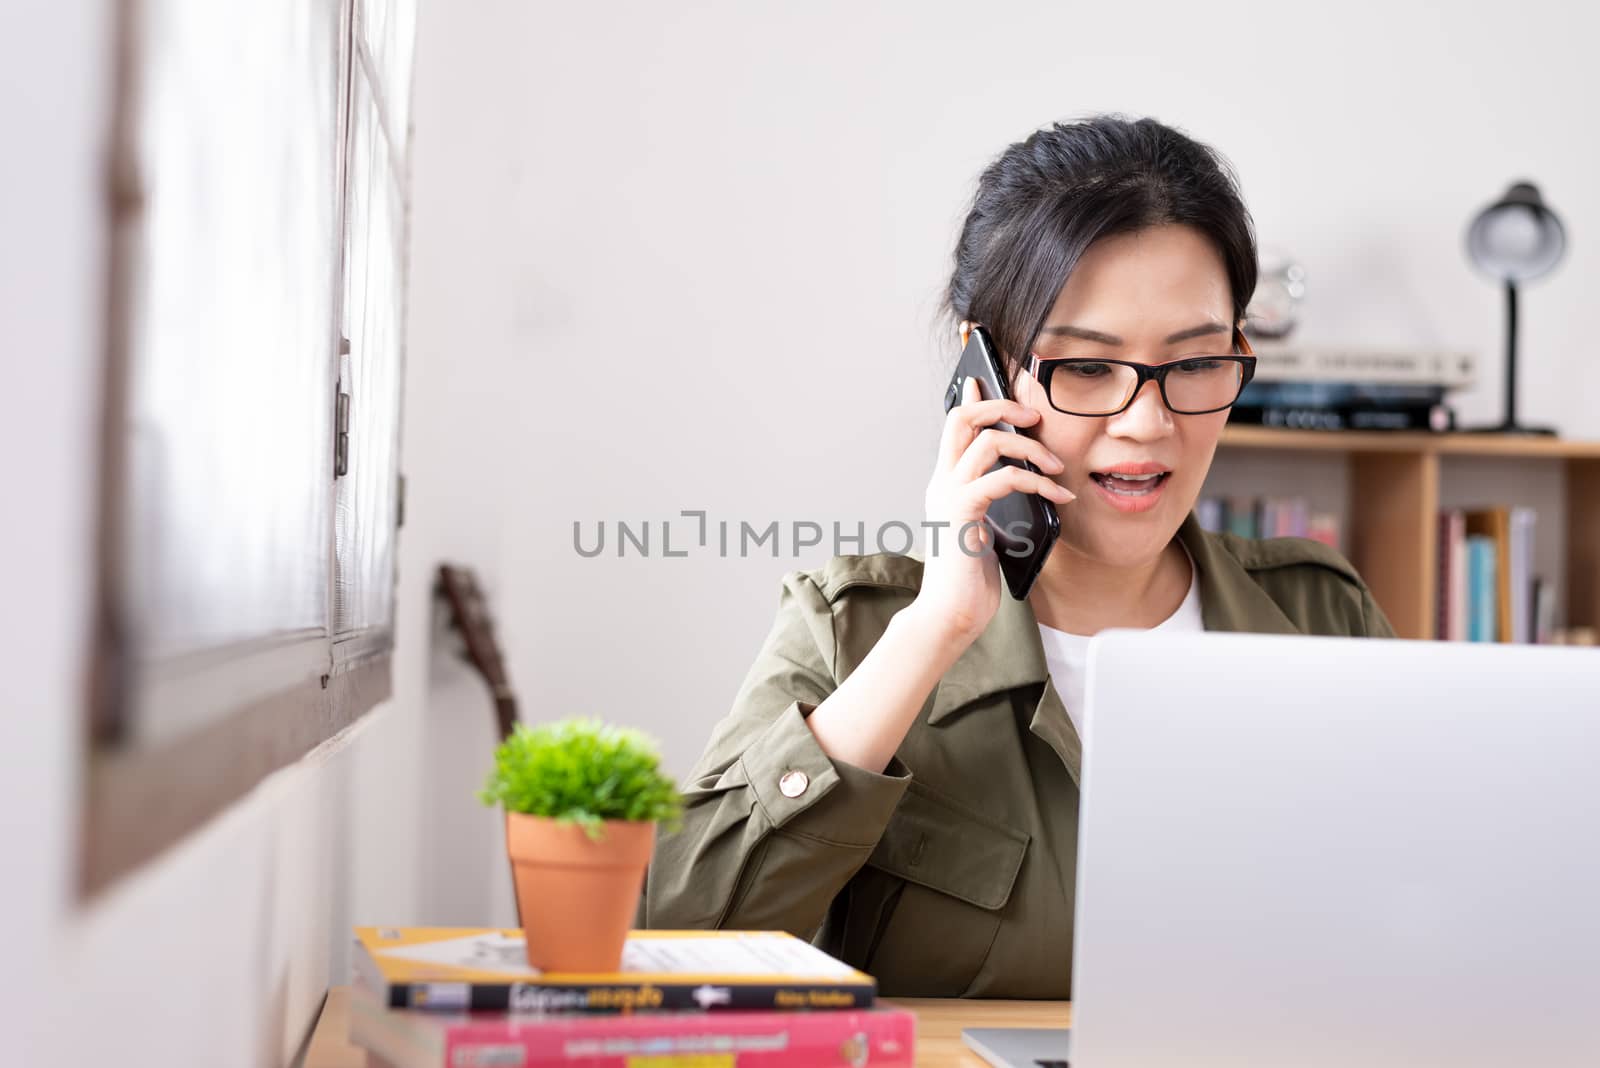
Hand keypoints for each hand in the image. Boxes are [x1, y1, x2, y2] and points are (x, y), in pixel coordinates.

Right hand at [907, 375, 1073, 646]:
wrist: (950, 614)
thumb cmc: (970, 579)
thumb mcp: (984, 529)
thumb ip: (990, 501)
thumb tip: (1020, 480)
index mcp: (945, 483)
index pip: (953, 425)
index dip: (971, 397)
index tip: (985, 378)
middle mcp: (942, 482)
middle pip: (963, 417)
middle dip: (1002, 407)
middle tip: (1033, 417)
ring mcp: (949, 495)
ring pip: (988, 440)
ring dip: (1031, 447)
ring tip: (1057, 466)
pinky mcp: (963, 512)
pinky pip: (1004, 477)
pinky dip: (1037, 481)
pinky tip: (1058, 496)